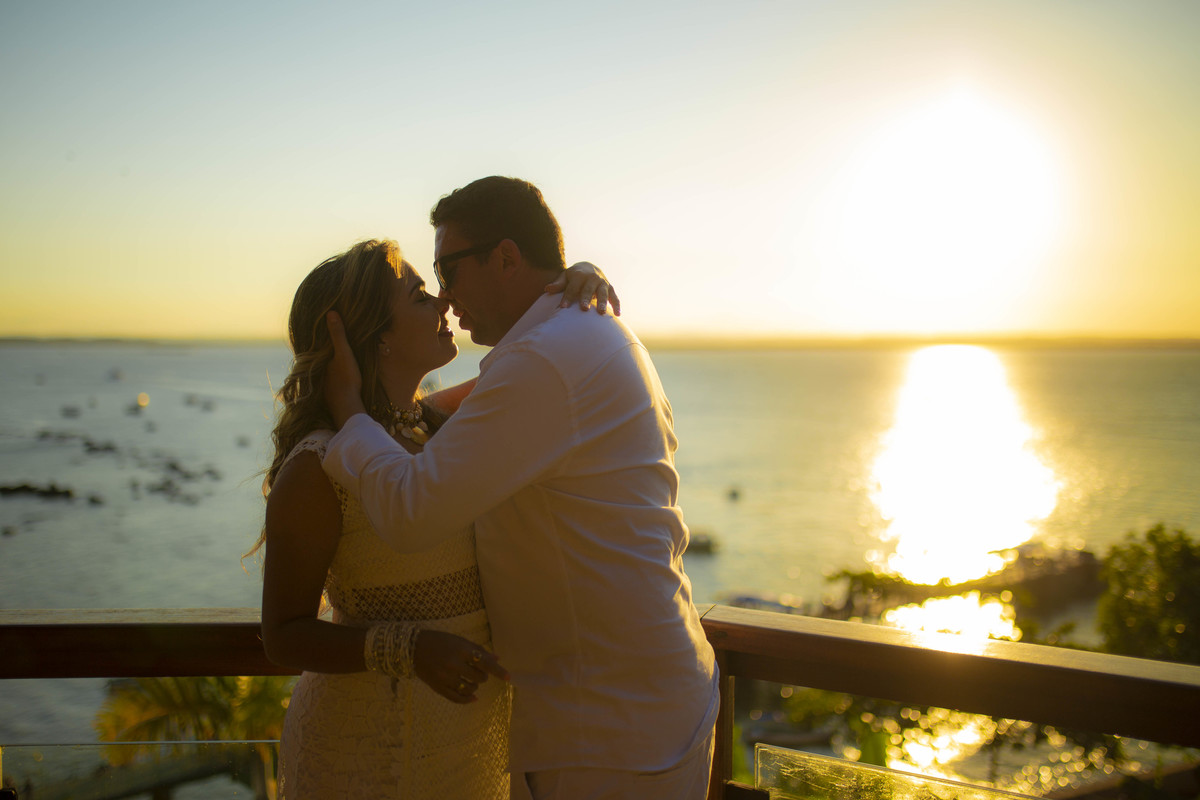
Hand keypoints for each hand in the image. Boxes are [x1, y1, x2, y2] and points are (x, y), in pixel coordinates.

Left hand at [323, 311, 365, 428]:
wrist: (347, 406)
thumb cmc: (346, 378)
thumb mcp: (344, 354)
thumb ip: (338, 334)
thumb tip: (331, 312)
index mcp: (319, 360)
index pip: (317, 346)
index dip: (319, 339)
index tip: (318, 329)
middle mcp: (317, 372)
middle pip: (318, 360)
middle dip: (319, 354)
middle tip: (323, 343)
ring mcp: (322, 385)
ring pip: (322, 372)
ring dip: (325, 367)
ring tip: (330, 360)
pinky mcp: (329, 395)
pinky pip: (328, 382)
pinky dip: (330, 378)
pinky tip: (335, 379)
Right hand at [413, 629, 508, 703]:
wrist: (413, 648)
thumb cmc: (440, 641)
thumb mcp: (459, 640)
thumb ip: (478, 650)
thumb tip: (497, 659)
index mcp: (461, 650)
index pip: (484, 662)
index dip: (498, 671)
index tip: (508, 677)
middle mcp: (453, 664)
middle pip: (479, 677)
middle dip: (483, 675)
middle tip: (478, 671)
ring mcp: (445, 678)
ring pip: (470, 688)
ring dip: (475, 685)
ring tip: (472, 679)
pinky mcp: (438, 688)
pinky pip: (457, 698)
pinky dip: (468, 699)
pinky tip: (473, 697)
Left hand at [544, 261, 620, 315]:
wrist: (589, 267)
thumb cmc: (573, 276)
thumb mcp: (565, 277)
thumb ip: (558, 284)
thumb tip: (547, 289)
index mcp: (579, 275)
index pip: (572, 287)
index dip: (567, 297)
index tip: (562, 307)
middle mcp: (592, 278)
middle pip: (588, 289)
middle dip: (586, 298)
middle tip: (584, 309)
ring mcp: (603, 283)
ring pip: (603, 293)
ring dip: (603, 302)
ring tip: (601, 313)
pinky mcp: (610, 289)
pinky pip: (615, 297)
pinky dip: (617, 305)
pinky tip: (617, 315)